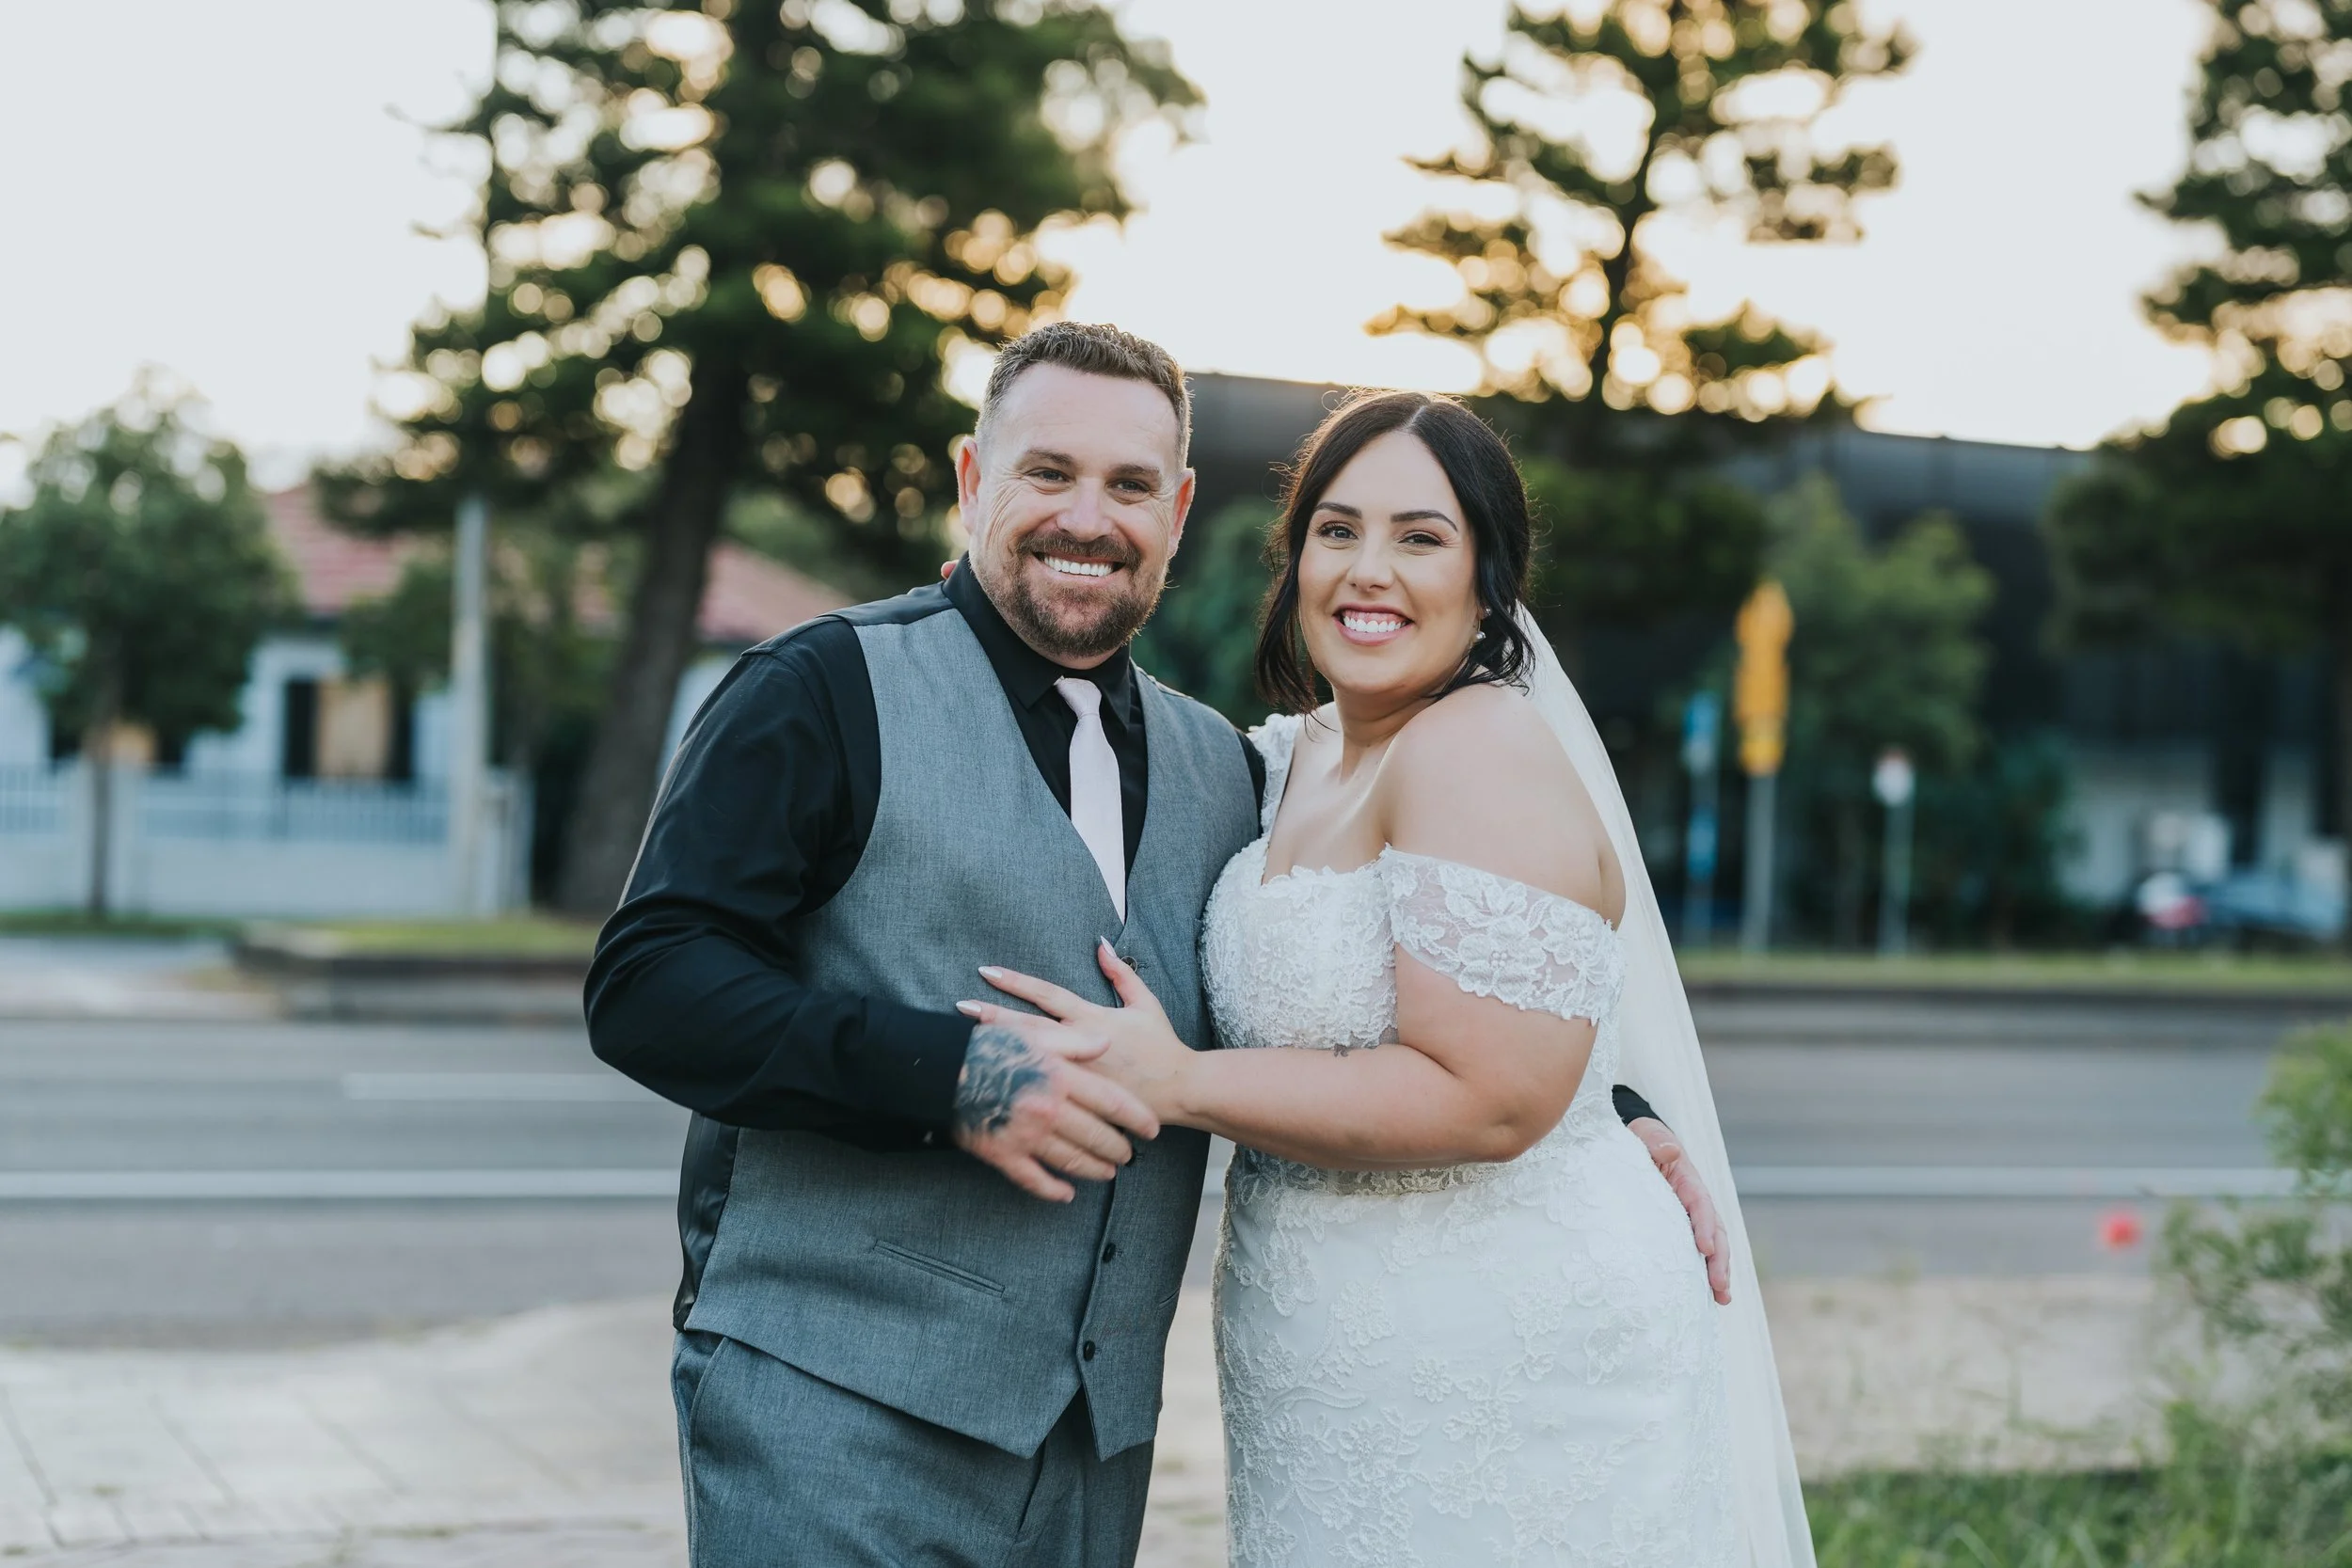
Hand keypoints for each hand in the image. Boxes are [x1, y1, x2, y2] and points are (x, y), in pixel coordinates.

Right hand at [952, 1013, 1159, 1202]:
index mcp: (1061, 1078)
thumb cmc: (989, 1047)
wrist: (941, 1071)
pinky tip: (1067, 1194)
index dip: (1137, 1119)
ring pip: (1073, 1161)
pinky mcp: (1004, 1155)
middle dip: (1119, 1149)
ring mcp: (1028, 1136)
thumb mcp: (1035, 1035)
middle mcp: (1050, 1109)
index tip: (1152, 1129)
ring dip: (1096, 1169)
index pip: (1112, 1103)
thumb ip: (1075, 1041)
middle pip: (1098, 1137)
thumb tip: (1107, 1041)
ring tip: (1108, 1172)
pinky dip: (1054, 1190)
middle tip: (1129, 1155)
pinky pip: (1035, 1180)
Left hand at [961, 942, 1196, 1118]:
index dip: (1016, 981)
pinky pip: (1045, 1089)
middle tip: (960, 1007)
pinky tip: (995, 1080)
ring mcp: (1076, 1074)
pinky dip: (1020, 1082)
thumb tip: (1101, 944)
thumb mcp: (1145, 1004)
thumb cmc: (1162, 1046)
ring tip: (966, 1039)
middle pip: (1027, 1027)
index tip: (987, 971)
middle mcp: (1079, 1046)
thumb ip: (1121, 973)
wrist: (1179, 1089)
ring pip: (1030, 1058)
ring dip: (999, 1047)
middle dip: (993, 1016)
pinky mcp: (1079, 1099)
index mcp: (1092, 1020)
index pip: (1047, 994)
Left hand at [1627, 1117, 1731, 1304]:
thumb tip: (1670, 1150)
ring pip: (1709, 1248)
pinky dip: (1699, 1274)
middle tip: (1720, 1287)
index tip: (1704, 1248)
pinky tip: (1701, 1298)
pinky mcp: (1677, 1233)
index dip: (1704, 1226)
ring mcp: (1688, 1220)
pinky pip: (1690, 1254)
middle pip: (1714, 1232)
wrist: (1634, 1147)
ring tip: (1722, 1300)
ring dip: (1716, 1273)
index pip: (1701, 1205)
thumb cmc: (1641, 1141)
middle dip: (1720, 1260)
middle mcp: (1695, 1204)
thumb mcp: (1647, 1134)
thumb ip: (1656, 1141)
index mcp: (1688, 1181)